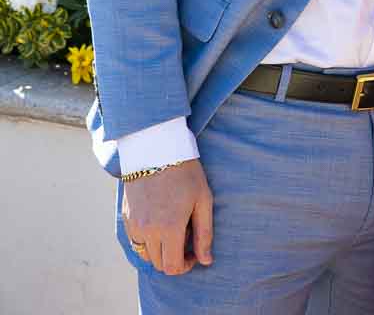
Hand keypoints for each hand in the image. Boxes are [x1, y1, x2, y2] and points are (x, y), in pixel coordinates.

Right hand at [122, 159, 212, 274]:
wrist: (156, 148)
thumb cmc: (185, 172)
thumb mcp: (202, 199)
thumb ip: (204, 233)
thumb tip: (206, 261)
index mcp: (169, 228)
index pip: (173, 267)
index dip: (185, 266)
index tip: (193, 253)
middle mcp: (148, 231)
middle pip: (159, 263)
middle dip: (174, 257)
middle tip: (185, 237)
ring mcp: (134, 225)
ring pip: (146, 255)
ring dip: (159, 250)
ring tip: (171, 228)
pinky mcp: (126, 217)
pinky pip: (135, 241)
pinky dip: (147, 240)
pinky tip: (158, 222)